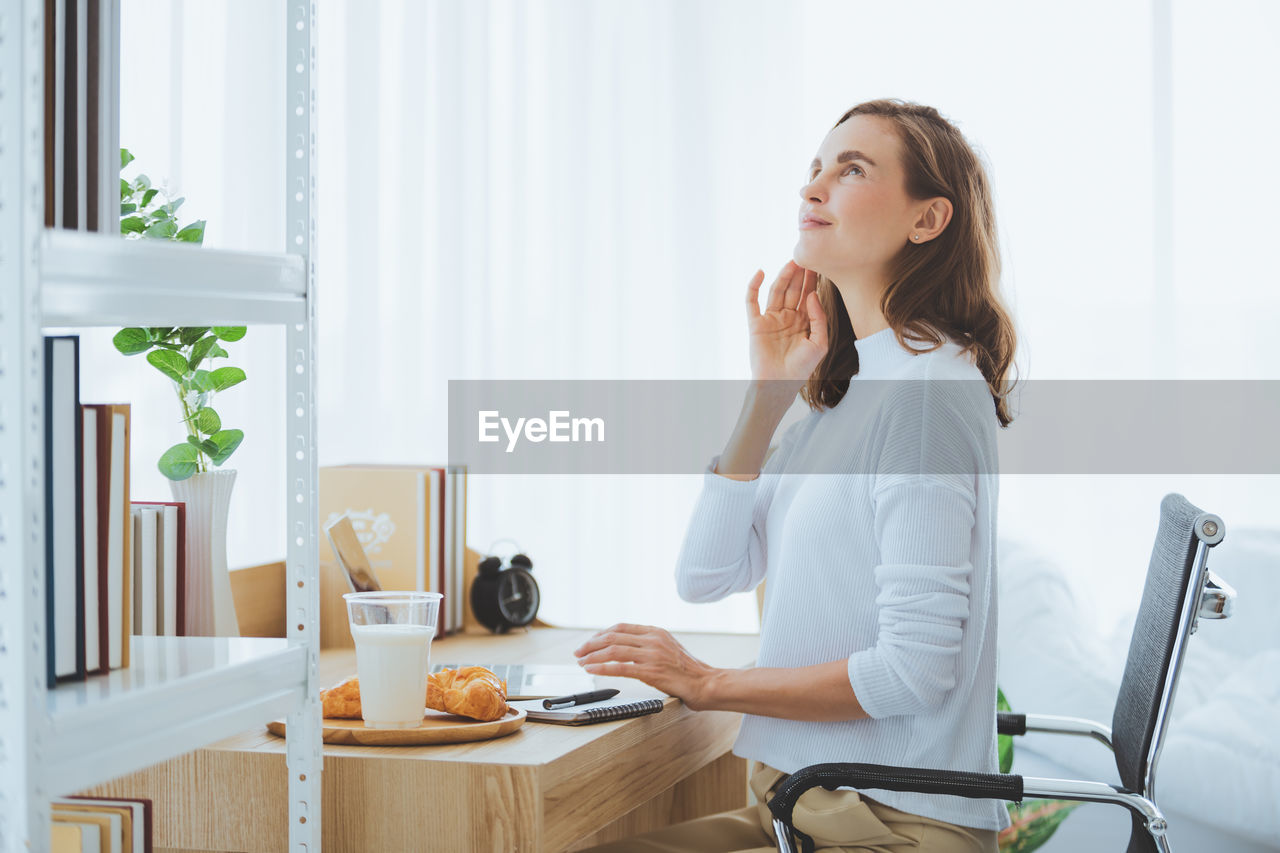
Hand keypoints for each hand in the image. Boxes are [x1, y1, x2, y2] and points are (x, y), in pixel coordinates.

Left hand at [573, 624, 719, 709]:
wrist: (706, 683)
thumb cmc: (688, 671)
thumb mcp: (669, 648)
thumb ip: (649, 645)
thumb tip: (626, 648)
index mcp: (656, 632)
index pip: (621, 627)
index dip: (601, 633)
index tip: (590, 641)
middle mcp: (653, 639)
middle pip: (613, 636)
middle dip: (591, 644)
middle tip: (579, 652)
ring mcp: (652, 655)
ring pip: (613, 650)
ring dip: (593, 656)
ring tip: (581, 662)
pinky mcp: (651, 672)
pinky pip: (620, 668)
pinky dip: (602, 668)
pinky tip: (592, 670)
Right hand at [745, 261, 827, 383]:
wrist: (780, 383)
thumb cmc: (802, 367)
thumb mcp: (819, 343)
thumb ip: (819, 318)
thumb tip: (813, 295)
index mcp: (803, 321)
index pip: (808, 295)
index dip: (812, 280)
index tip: (819, 264)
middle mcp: (787, 317)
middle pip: (793, 290)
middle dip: (799, 274)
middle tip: (805, 257)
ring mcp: (771, 319)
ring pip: (776, 291)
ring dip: (782, 276)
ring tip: (791, 262)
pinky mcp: (756, 323)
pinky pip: (752, 301)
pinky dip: (753, 286)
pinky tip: (760, 272)